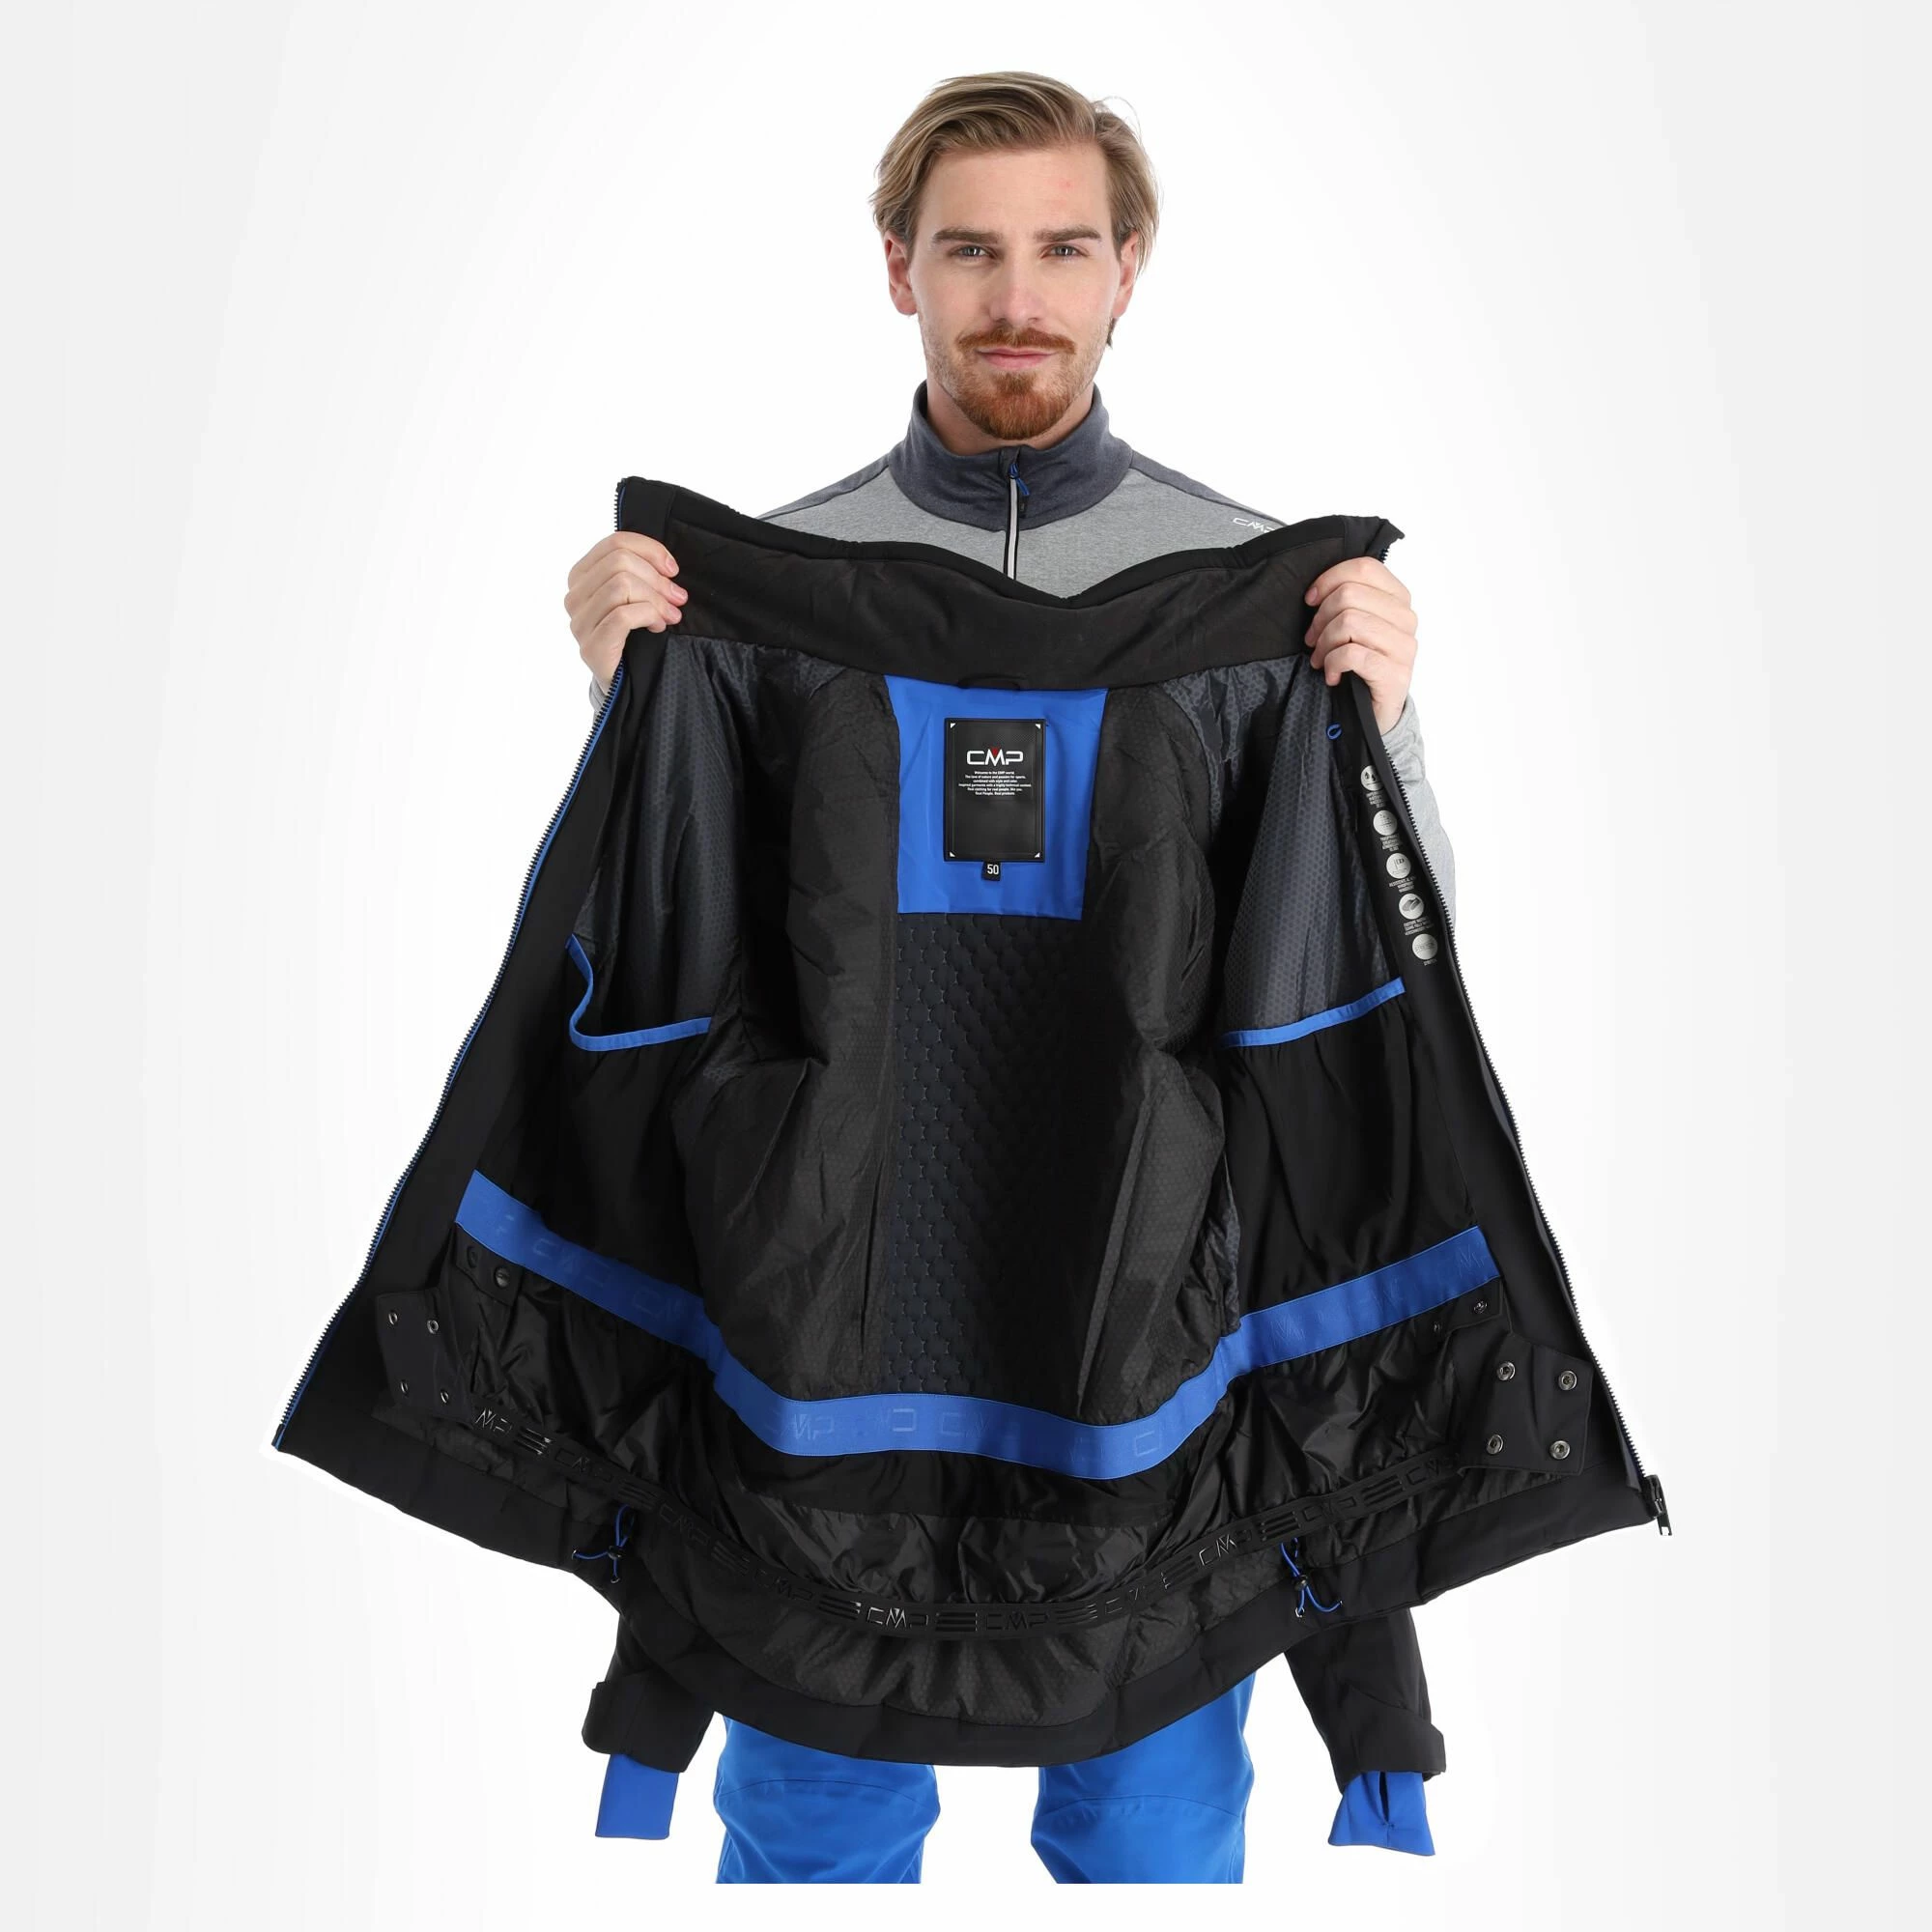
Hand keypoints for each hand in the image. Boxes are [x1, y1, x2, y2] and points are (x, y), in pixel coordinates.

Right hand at [564, 532, 688, 690]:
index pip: (615, 543)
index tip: (673, 570)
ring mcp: (580, 622)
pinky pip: (623, 615)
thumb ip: (641, 574)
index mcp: (581, 576)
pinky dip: (648, 616)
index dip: (650, 550)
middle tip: (677, 597)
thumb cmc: (632, 635)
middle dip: (656, 579)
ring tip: (670, 615)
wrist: (623, 682)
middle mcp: (575, 596)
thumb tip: (668, 567)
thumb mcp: (635, 596)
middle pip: (620, 562)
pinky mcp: (591, 646)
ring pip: (621, 585)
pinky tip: (658, 627)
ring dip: (656, 599)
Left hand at [1302, 557, 1418, 734]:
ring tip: (1321, 659)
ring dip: (1324, 644)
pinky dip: (1332, 664)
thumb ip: (1347, 601)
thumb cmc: (1362, 664)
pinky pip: (1351, 654)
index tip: (1311, 600)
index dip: (1329, 580)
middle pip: (1350, 594)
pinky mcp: (1395, 674)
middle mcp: (1406, 618)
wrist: (1375, 711)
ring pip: (1348, 622)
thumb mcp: (1355, 626)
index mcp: (1398, 599)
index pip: (1364, 568)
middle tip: (1313, 640)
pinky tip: (1332, 675)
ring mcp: (1404, 646)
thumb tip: (1316, 592)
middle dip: (1321, 618)